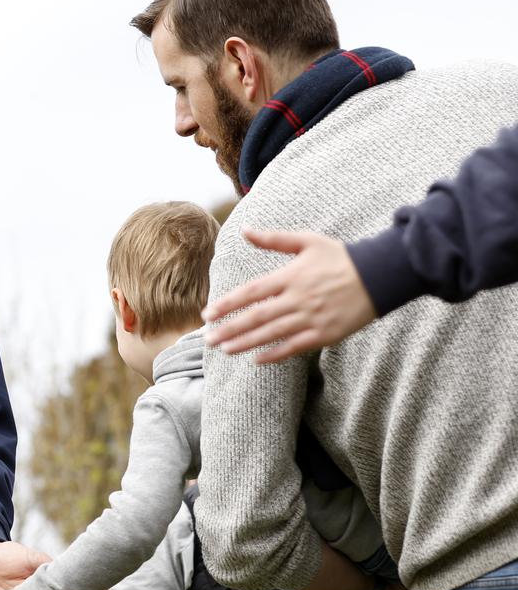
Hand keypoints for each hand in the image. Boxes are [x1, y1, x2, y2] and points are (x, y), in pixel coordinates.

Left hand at [202, 229, 376, 362]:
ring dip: (245, 343)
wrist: (381, 275)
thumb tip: (245, 230)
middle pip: (256, 317)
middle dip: (229, 329)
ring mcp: (311, 318)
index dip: (227, 304)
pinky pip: (295, 347)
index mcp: (290, 276)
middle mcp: (298, 299)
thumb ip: (274, 239)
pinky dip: (275, 354)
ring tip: (224, 349)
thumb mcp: (307, 241)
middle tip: (208, 339)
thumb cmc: (341, 257)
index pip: (250, 293)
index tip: (208, 314)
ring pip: (271, 334)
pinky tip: (257, 359)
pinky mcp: (325, 334)